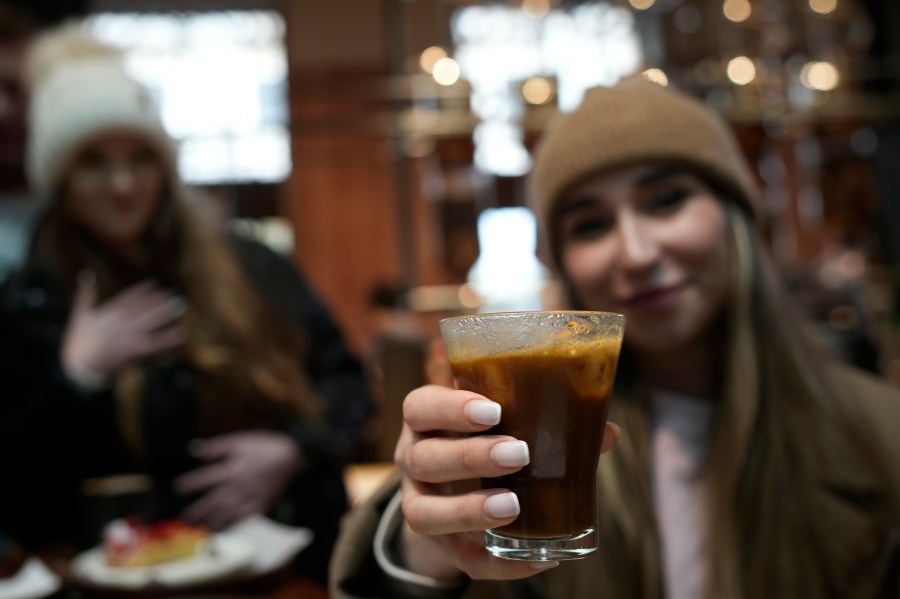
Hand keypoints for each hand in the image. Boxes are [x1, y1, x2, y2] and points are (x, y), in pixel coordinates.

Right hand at [61, 274, 185, 381]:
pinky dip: (168, 339)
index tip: (154, 283)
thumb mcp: (81, 315)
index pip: (129, 298)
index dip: (142, 290)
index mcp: (109, 313)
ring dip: (166, 313)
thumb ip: (87, 294)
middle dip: (159, 300)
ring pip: (151, 322)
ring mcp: (128, 336)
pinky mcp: (133, 350)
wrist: (79, 368)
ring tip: (181, 306)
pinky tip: (181, 334)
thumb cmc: (79, 342)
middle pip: (144, 308)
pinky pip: (155, 343)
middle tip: (175, 293)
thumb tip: (87, 274)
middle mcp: (121, 322)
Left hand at [174, 430, 303, 529]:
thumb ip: (217, 447)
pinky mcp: (261, 504)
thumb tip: (196, 451)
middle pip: (213, 502)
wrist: (291, 456)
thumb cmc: (264, 446)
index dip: (190, 483)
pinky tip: (228, 531)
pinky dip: (235, 526)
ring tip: (202, 528)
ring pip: (227, 513)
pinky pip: (245, 519)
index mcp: (230, 469)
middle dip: (197, 511)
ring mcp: (249, 497)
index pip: (204, 479)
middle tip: (185, 520)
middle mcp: (237, 486)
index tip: (177, 488)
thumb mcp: (240, 440)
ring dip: (213, 521)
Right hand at [395, 384, 620, 580]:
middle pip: (423, 458)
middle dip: (469, 456)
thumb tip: (606, 433)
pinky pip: (460, 559)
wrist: (454, 490)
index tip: (492, 411)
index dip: (450, 408)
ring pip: (424, 513)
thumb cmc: (487, 440)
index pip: (420, 406)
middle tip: (517, 454)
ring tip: (514, 507)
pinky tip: (537, 558)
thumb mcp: (505, 422)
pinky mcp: (439, 545)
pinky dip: (498, 562)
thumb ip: (547, 421)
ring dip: (469, 511)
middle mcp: (413, 459)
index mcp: (427, 420)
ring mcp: (419, 504)